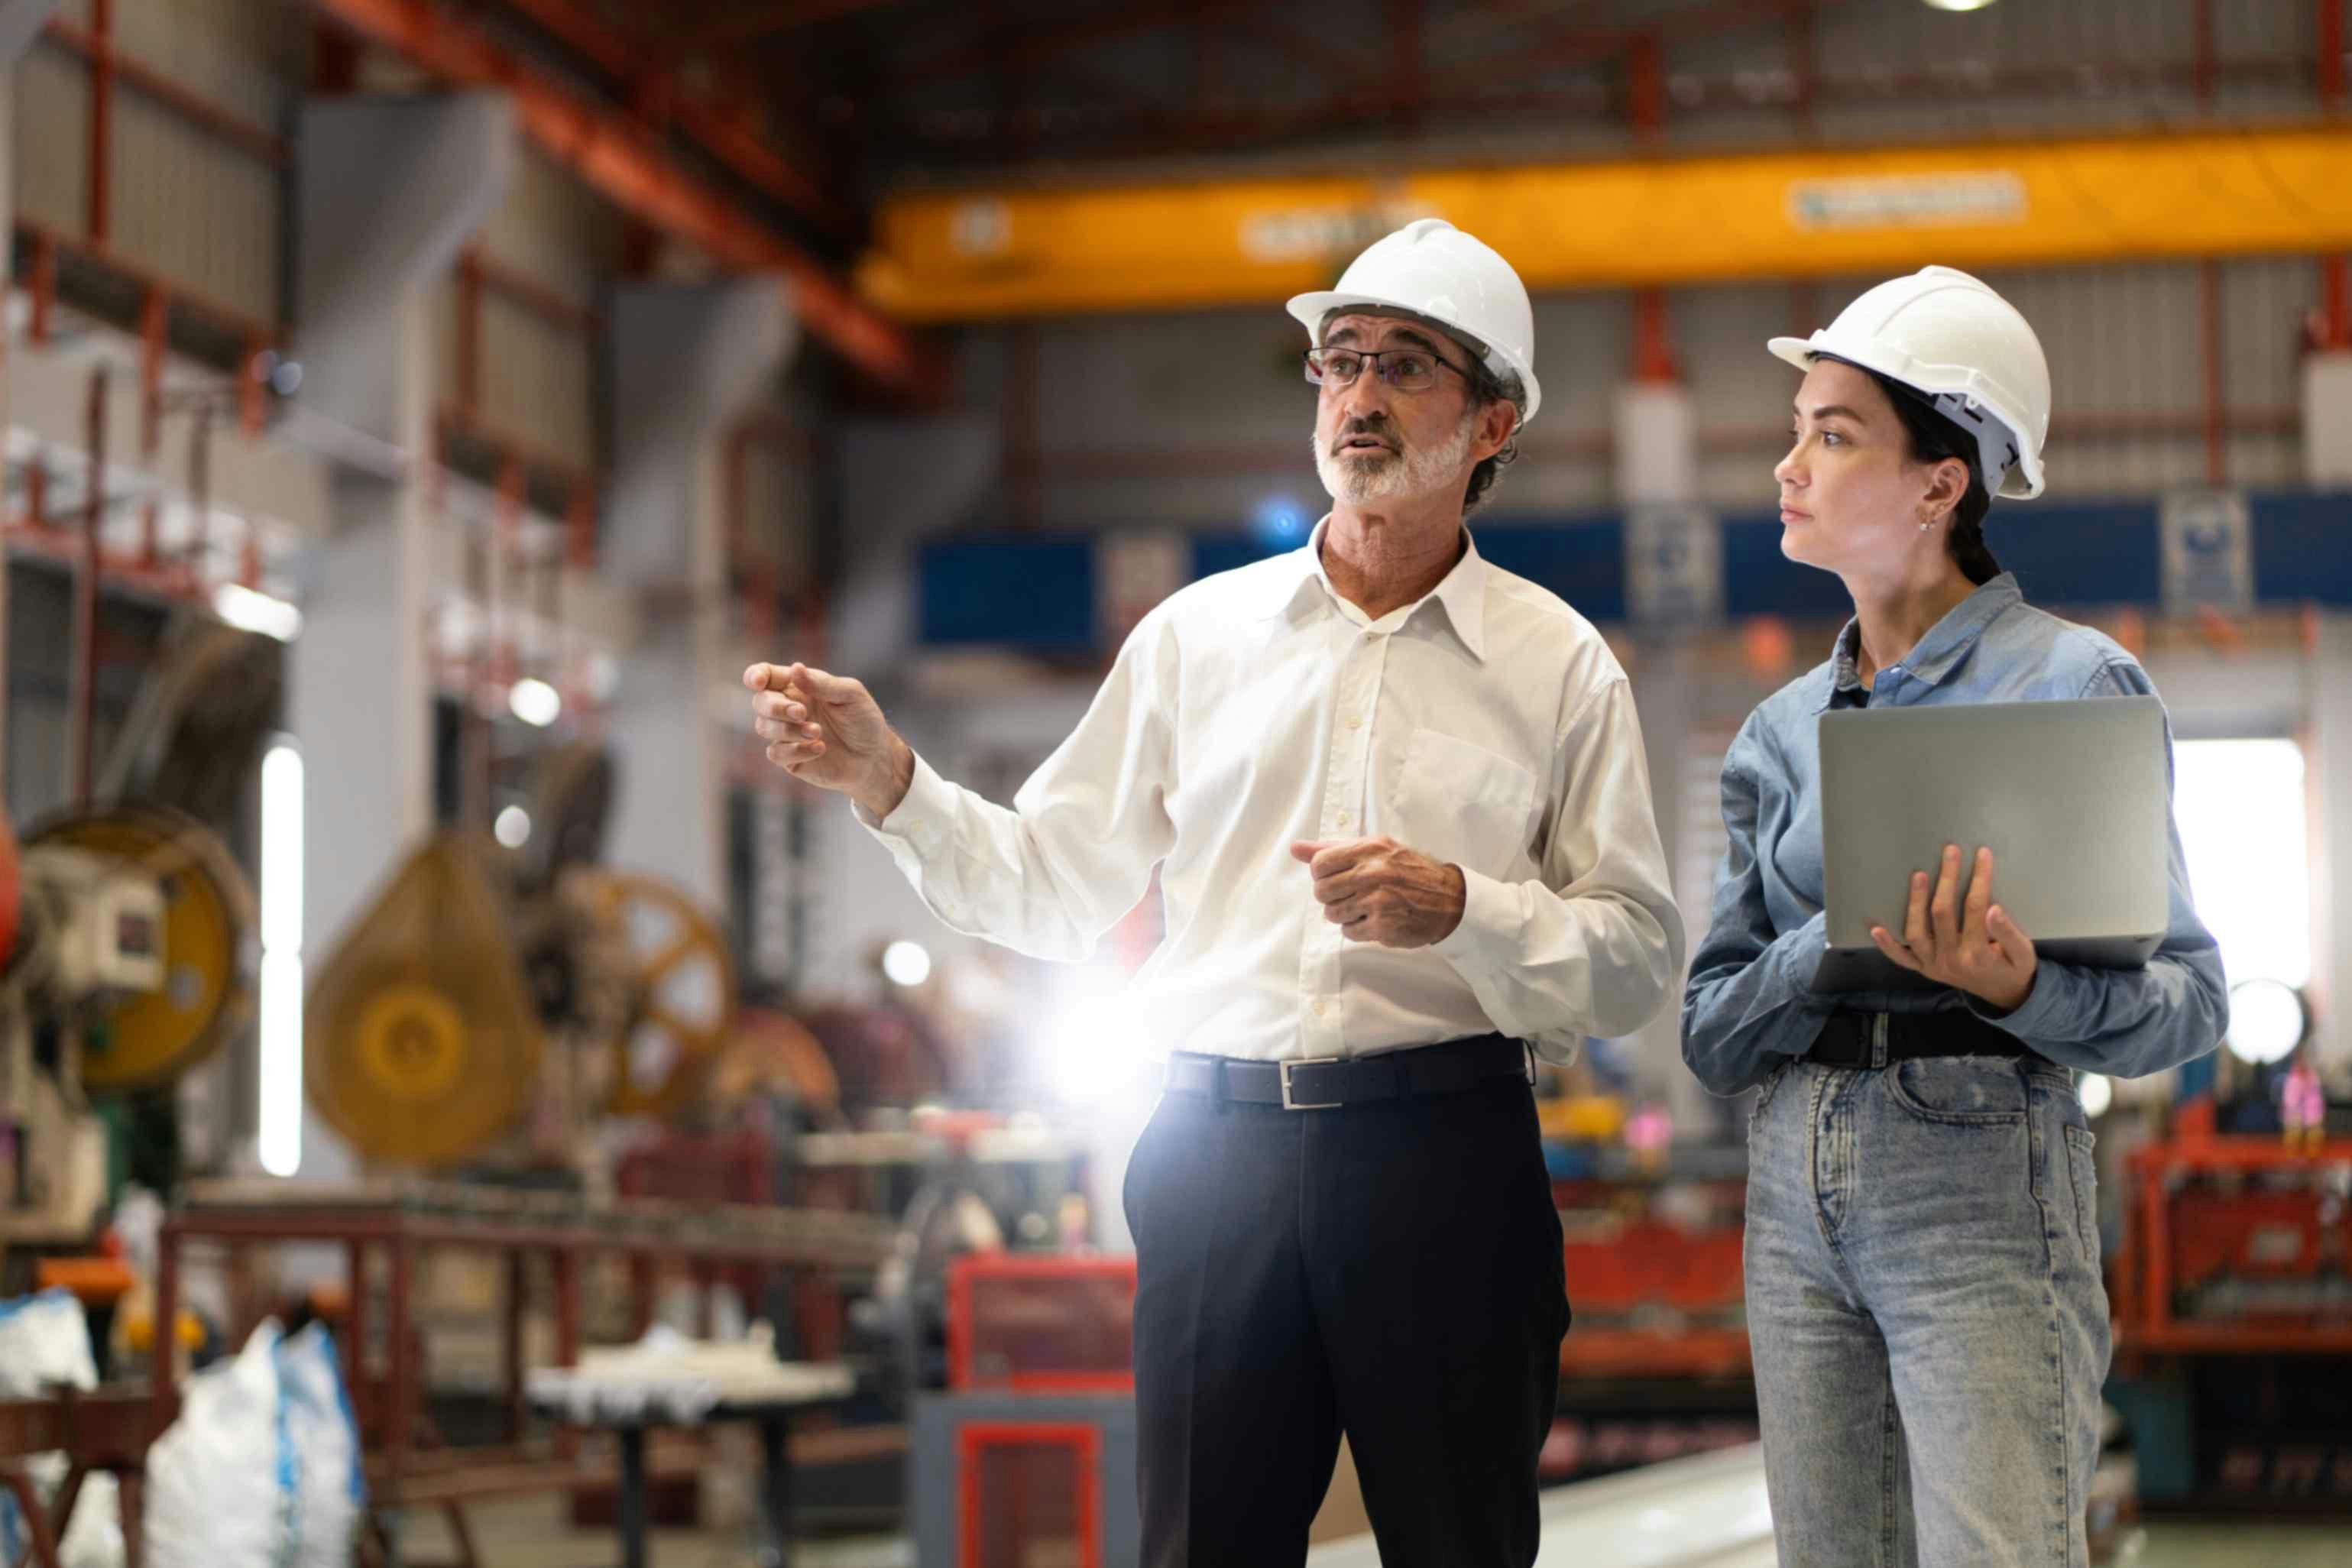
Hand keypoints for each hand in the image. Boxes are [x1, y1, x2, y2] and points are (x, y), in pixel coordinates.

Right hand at [743, 662, 912, 817]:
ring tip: (817, 732)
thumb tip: (795, 667)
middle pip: (760, 702)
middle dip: (776, 707)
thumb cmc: (863, 719)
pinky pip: (776, 753)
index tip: (759, 682)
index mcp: (798, 686)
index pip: (765, 675)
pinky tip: (820, 748)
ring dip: (789, 730)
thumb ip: (822, 683)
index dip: (755, 676)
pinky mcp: (790, 758)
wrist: (874, 756)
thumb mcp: (851, 695)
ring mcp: (786, 733)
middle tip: (802, 713)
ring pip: (763, 727)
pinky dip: (796, 750)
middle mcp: (787, 707)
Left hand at [1290, 836, 1465, 948]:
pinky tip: (1374, 919)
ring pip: (1332, 913)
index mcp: (1369, 849)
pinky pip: (1348, 932)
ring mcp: (1377, 901)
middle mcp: (1373, 873)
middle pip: (1321, 891)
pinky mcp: (1382, 926)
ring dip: (1344, 913)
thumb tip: (1296, 848)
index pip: (1319, 864)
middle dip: (1332, 895)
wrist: (1450, 899)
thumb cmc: (1409, 871)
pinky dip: (1357, 928)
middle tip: (1351, 894)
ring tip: (1364, 906)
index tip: (1336, 877)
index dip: (1322, 874)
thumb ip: (1334, 848)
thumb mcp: (1376, 849)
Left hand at [1871, 845, 2037, 1013]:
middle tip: (1950, 851)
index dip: (1979, 878)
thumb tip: (1994, 909)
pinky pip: (1901, 958)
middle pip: (1943, 913)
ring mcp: (1933, 965)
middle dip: (1947, 879)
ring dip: (1915, 902)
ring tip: (1919, 874)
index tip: (1981, 854)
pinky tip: (1875, 928)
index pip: (1976, 908)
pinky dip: (1887, 945)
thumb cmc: (2014, 968)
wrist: (2003, 994)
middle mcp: (1952, 960)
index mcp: (1979, 954)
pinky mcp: (1923, 969)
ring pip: (1917, 932)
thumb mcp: (2024, 953)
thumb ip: (2009, 932)